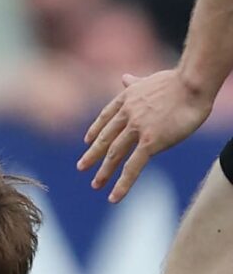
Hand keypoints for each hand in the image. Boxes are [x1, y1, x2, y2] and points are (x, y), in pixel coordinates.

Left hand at [78, 68, 214, 201]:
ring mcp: (136, 128)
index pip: (106, 117)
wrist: (192, 83)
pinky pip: (133, 167)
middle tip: (81, 167)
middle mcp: (127, 114)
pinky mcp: (150, 142)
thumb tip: (124, 78)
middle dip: (92, 154)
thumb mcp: (149, 79)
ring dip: (104, 171)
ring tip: (95, 184)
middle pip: (106, 138)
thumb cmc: (178, 80)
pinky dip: (122, 184)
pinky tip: (114, 196)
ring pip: (115, 154)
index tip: (87, 140)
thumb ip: (134, 83)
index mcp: (126, 99)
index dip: (95, 130)